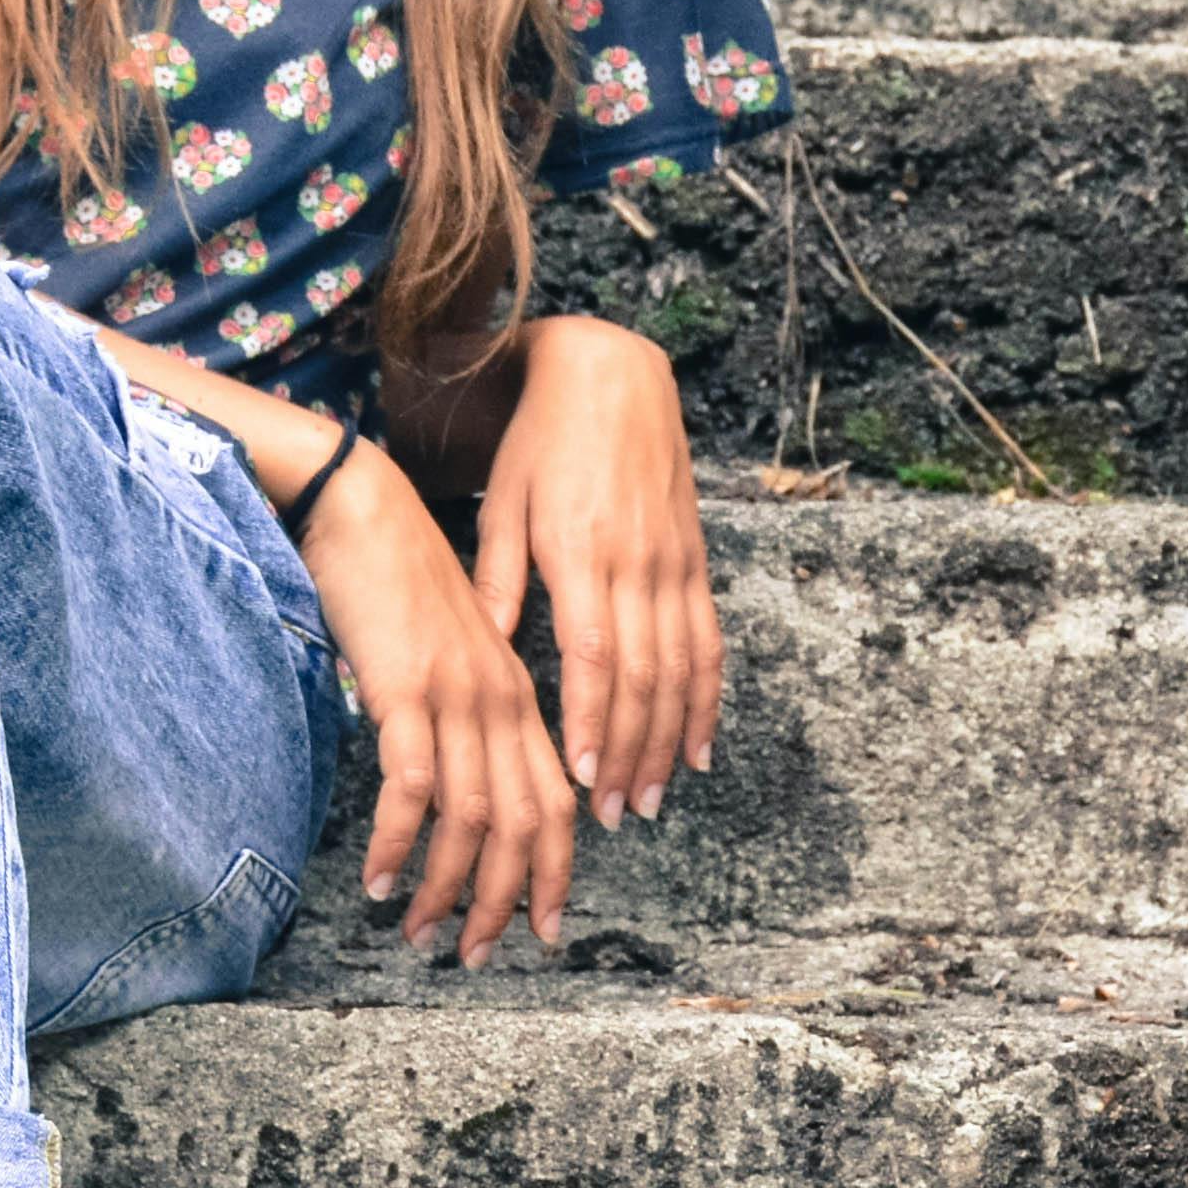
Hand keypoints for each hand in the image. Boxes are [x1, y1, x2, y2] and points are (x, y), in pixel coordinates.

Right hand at [300, 450, 572, 963]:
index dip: (554, 872)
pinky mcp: (407, 690)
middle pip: (524, 824)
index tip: (542, 929)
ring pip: (472, 818)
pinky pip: (412, 787)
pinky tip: (378, 880)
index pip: (554, 801)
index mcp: (516, 695)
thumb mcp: (447, 650)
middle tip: (472, 954)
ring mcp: (457, 696)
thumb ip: (464, 708)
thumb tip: (453, 782)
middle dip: (502, 901)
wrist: (359, 508)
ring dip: (445, 888)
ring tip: (418, 934)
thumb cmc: (394, 579)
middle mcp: (499, 701)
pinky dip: (399, 843)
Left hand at [465, 319, 720, 830]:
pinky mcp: (696, 559)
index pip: (593, 655)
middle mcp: (636, 562)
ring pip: (682, 668)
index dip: (591, 720)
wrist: (613, 374)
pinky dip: (707, 700)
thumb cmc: (542, 440)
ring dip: (669, 740)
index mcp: (580, 551)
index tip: (580, 777)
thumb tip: (478, 657)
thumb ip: (497, 584)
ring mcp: (674, 562)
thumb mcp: (504, 504)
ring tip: (650, 799)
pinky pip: (709, 641)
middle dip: (629, 752)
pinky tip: (698, 749)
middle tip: (611, 814)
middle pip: (643, 677)